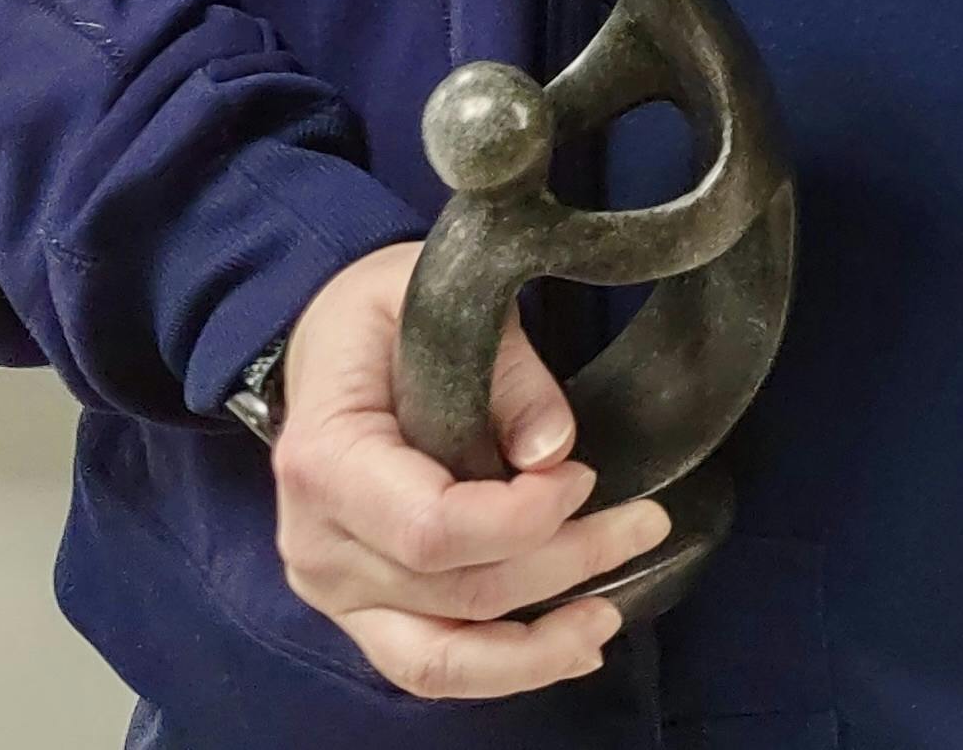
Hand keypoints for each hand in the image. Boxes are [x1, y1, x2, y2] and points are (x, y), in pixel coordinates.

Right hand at [269, 241, 670, 699]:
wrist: (324, 349)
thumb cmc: (376, 314)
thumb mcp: (431, 293)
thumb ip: (503, 368)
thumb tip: (553, 450)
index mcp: (325, 462)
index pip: (430, 528)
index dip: (520, 519)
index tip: (584, 477)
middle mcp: (318, 545)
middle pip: (455, 592)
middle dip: (563, 564)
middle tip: (645, 522)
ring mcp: (336, 591)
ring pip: (441, 658)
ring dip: (537, 648)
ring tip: (611, 614)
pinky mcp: (364, 610)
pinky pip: (430, 664)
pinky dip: (501, 669)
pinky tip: (570, 648)